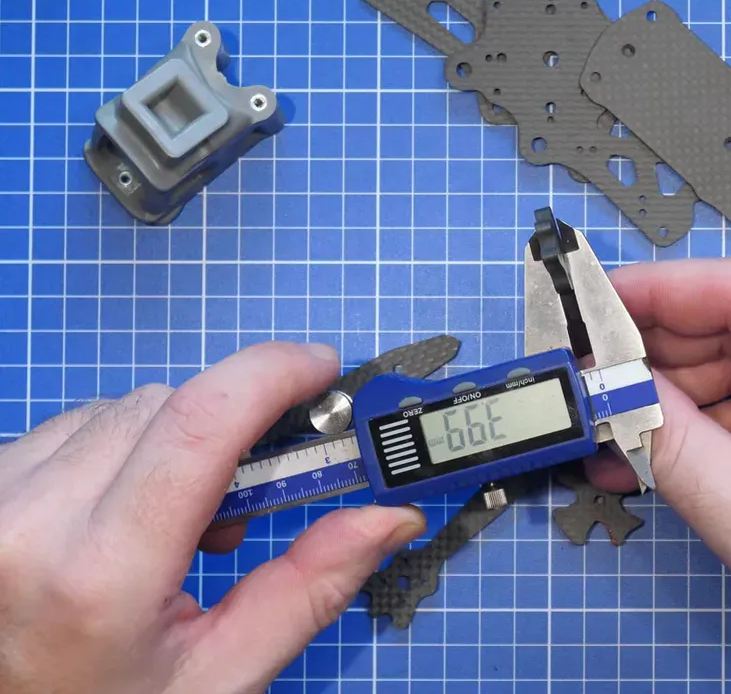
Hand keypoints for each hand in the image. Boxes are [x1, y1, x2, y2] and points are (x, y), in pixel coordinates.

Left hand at [0, 342, 426, 693]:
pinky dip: (120, 453)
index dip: (272, 376)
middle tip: (243, 511)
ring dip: (171, 445)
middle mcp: (31, 521)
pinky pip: (75, 425)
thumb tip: (391, 517)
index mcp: (99, 575)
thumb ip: (310, 588)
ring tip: (172, 526)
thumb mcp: (222, 674)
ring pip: (122, 409)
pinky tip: (121, 515)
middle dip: (228, 435)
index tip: (321, 371)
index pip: (198, 424)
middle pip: (168, 407)